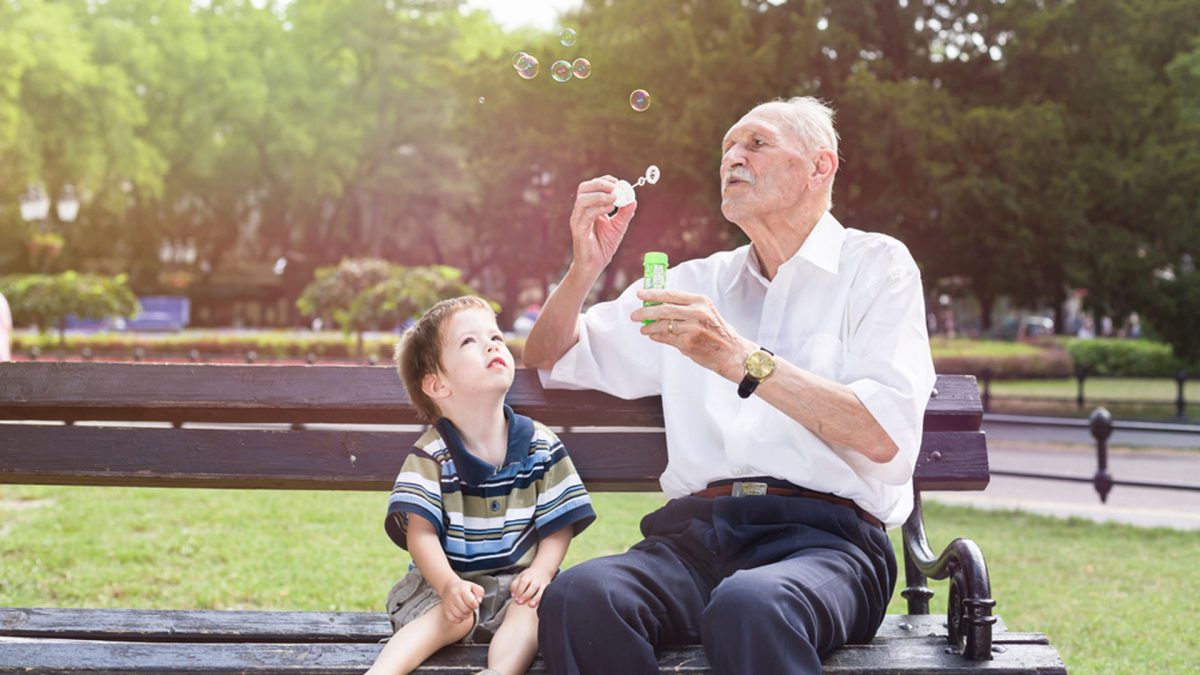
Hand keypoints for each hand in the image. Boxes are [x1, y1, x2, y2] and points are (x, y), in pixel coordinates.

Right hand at [438, 578, 483, 623]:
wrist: (448, 587)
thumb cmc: (463, 588)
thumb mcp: (473, 586)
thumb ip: (479, 592)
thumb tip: (478, 601)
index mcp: (462, 589)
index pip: (471, 601)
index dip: (475, 605)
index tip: (475, 604)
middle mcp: (454, 596)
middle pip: (466, 610)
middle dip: (471, 610)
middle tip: (470, 607)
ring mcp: (448, 604)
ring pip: (460, 615)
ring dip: (466, 615)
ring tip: (466, 610)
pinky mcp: (445, 610)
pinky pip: (453, 619)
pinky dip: (459, 619)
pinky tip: (460, 613)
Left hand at [510, 567, 553, 607]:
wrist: (542, 570)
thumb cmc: (528, 576)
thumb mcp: (520, 577)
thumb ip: (514, 585)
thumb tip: (513, 596)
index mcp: (528, 576)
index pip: (524, 582)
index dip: (519, 591)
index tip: (516, 598)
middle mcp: (536, 580)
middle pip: (532, 586)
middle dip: (526, 595)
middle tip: (520, 602)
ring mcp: (542, 585)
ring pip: (541, 591)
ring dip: (536, 599)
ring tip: (531, 605)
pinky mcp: (547, 589)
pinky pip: (546, 595)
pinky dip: (542, 600)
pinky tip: (538, 605)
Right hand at [570, 176, 637, 277]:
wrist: (594, 265)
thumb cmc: (603, 246)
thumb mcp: (618, 227)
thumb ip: (625, 213)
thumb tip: (633, 199)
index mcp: (588, 208)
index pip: (591, 187)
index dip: (603, 181)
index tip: (617, 182)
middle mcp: (580, 212)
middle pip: (583, 188)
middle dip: (599, 184)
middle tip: (615, 187)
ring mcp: (578, 220)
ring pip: (583, 200)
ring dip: (600, 195)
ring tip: (614, 198)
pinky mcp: (579, 231)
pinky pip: (586, 215)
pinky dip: (599, 209)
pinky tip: (611, 209)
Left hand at [631, 289, 755, 380]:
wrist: (733, 352)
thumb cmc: (718, 332)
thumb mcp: (706, 312)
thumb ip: (686, 308)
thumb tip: (660, 306)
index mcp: (701, 301)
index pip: (672, 294)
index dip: (653, 293)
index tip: (640, 294)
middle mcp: (697, 312)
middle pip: (664, 309)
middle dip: (646, 311)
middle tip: (634, 315)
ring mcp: (693, 328)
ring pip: (663, 325)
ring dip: (649, 327)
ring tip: (643, 328)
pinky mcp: (689, 343)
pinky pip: (667, 338)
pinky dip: (657, 337)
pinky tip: (652, 336)